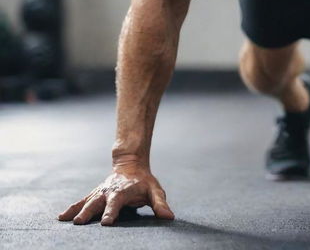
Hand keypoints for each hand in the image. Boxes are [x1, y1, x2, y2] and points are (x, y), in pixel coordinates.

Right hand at [57, 164, 174, 225]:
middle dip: (89, 212)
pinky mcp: (94, 194)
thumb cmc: (144, 182)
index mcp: (123, 192)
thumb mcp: (155, 191)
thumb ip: (160, 204)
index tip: (106, 222)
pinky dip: (72, 208)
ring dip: (77, 210)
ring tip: (66, 221)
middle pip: (97, 202)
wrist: (131, 165)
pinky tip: (61, 217)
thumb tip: (169, 217)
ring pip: (87, 201)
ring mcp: (100, 192)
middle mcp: (108, 192)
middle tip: (80, 223)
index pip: (116, 203)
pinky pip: (81, 201)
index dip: (111, 212)